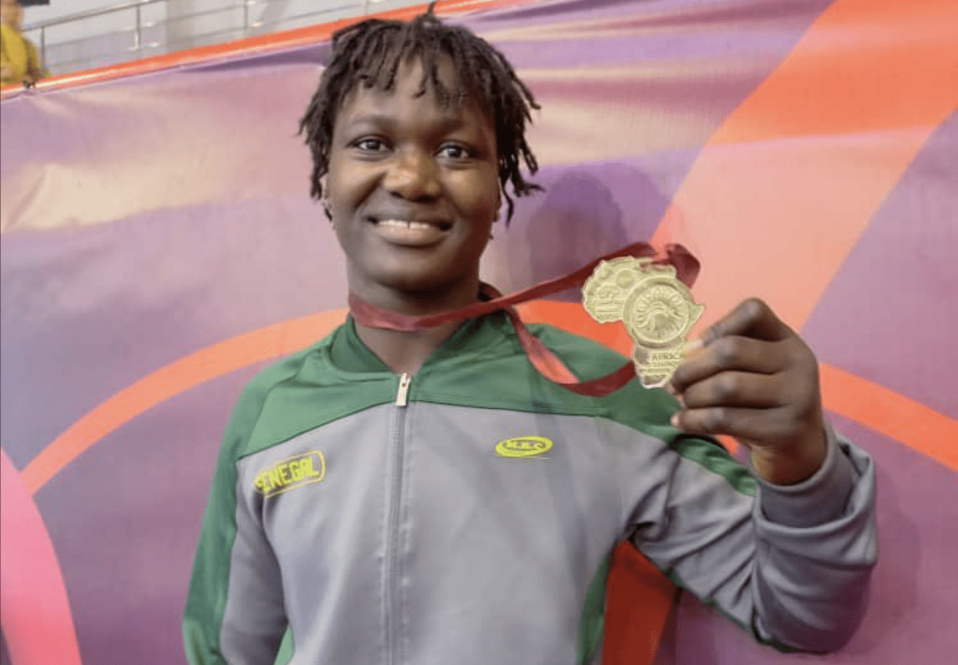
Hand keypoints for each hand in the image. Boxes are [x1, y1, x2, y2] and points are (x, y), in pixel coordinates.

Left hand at [667, 298, 825, 484]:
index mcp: (787, 340)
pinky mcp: (783, 429)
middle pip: (731, 350)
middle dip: (691, 368)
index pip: (753, 311)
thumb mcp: (755, 371)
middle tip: (673, 383)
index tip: (693, 349)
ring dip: (692, 396)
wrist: (798, 447)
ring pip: (726, 386)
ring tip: (682, 402)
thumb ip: (725, 356)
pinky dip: (694, 420)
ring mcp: (796, 396)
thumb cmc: (763, 402)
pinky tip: (681, 421)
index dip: (717, 326)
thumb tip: (680, 355)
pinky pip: (724, 419)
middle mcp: (798, 362)